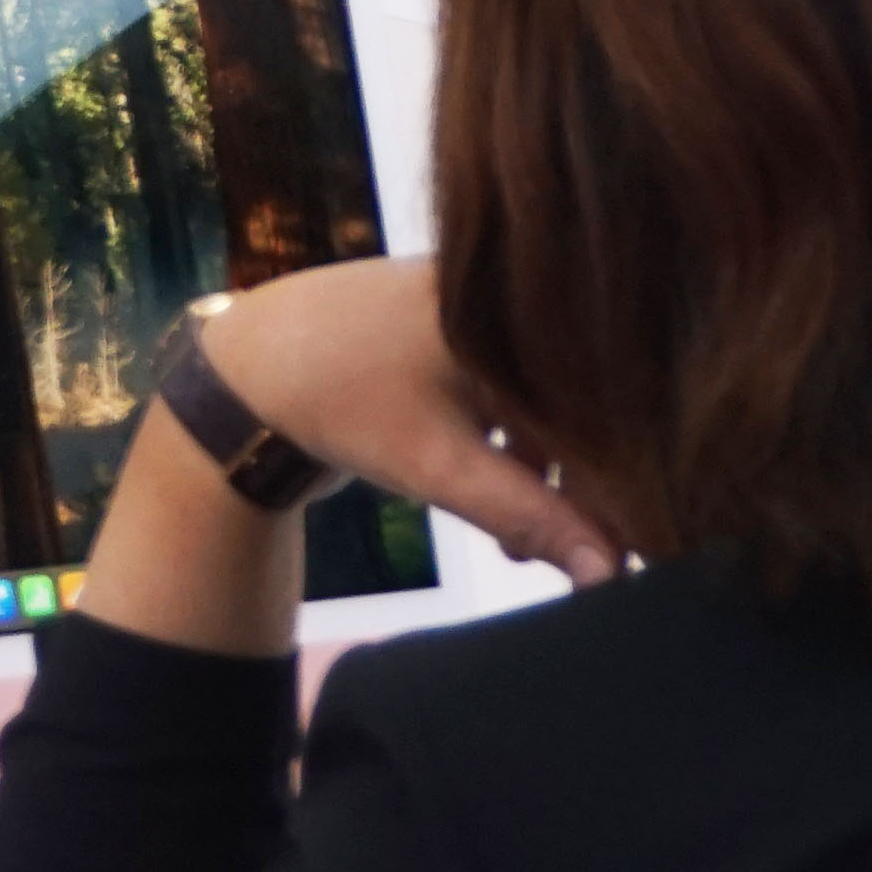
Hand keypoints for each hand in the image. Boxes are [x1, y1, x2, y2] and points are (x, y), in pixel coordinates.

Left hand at [189, 260, 622, 590]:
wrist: (241, 371)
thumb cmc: (339, 402)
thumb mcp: (439, 465)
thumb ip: (529, 516)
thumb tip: (610, 576)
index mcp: (513, 304)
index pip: (605, 390)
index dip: (622, 470)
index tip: (630, 540)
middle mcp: (505, 295)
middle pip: (580, 401)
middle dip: (582, 486)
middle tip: (580, 558)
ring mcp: (481, 313)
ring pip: (547, 405)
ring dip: (547, 478)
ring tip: (523, 549)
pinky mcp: (457, 337)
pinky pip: (514, 398)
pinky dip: (515, 452)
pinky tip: (504, 521)